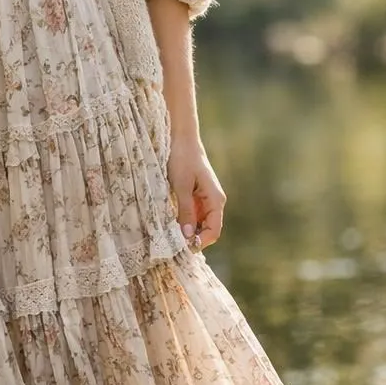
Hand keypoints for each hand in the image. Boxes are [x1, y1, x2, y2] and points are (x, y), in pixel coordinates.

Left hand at [166, 136, 226, 250]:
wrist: (180, 136)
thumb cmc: (182, 158)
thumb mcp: (182, 186)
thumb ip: (185, 211)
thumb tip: (188, 237)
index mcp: (216, 200)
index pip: (213, 231)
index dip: (199, 242)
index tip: (182, 248)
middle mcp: (213, 201)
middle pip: (206, 230)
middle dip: (192, 239)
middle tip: (172, 245)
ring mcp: (204, 199)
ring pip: (198, 223)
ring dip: (187, 231)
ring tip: (169, 236)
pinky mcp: (195, 195)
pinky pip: (191, 215)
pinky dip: (183, 221)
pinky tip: (170, 223)